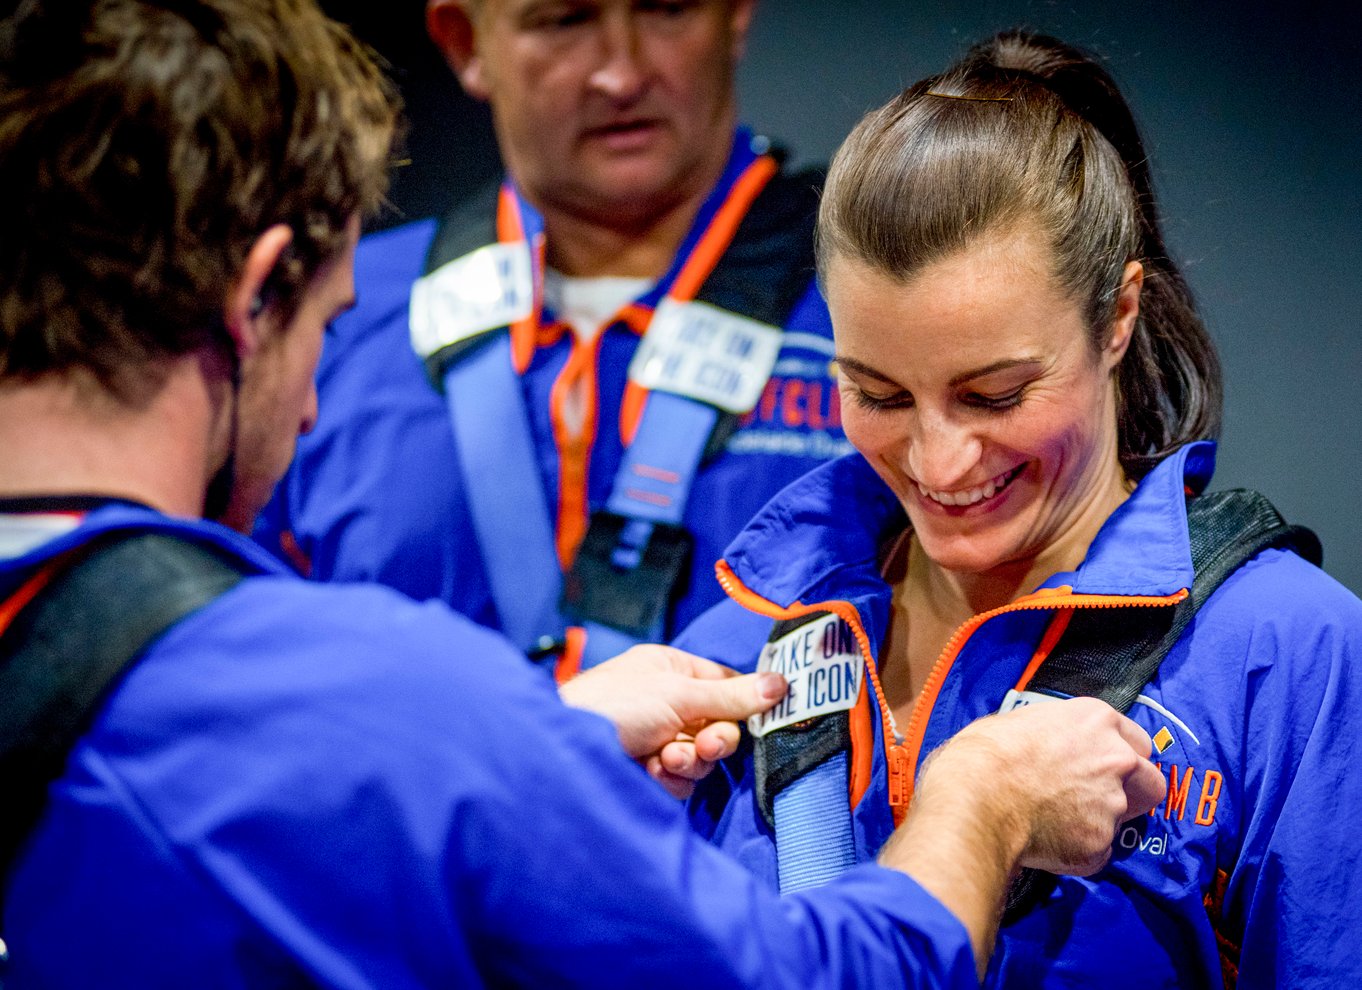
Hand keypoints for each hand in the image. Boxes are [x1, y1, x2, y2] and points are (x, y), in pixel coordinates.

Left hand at [559, 645, 787, 797]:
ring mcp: (654, 737)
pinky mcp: (645, 771)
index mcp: (669, 669)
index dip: (742, 703)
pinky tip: (653, 772)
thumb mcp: (678, 694)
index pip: (723, 684)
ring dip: (689, 760)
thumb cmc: (614, 705)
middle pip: (718, 725)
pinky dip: (671, 778)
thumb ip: (731, 695)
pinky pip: (680, 779)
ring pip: (700, 757)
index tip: (763, 715)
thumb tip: (782, 683)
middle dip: (713, 740)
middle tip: (704, 745)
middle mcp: (663, 701)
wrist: (563, 751)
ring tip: (665, 758)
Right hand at [880, 697, 1162, 975]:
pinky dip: (1077, 851)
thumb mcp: (1017, 722)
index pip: (1137, 741)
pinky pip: (1096, 852)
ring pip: (1120, 819)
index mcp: (1096, 720)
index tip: (1099, 764)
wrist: (972, 801)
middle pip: (1150, 782)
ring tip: (1055, 822)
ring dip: (1096, 821)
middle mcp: (1115, 759)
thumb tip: (1046, 747)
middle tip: (1094, 797)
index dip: (1117, 754)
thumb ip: (1052, 735)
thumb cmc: (981, 755)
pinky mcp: (1098, 845)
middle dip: (1131, 791)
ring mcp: (1111, 804)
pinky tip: (1045, 842)